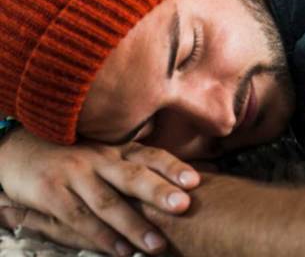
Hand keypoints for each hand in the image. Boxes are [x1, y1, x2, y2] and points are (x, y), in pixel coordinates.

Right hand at [0, 128, 200, 255]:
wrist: (19, 147)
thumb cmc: (73, 155)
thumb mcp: (104, 154)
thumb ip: (133, 166)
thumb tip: (175, 186)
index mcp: (117, 150)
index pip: (151, 156)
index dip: (173, 167)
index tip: (196, 181)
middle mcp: (100, 159)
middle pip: (134, 176)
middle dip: (160, 191)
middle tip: (184, 205)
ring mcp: (76, 175)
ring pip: (109, 202)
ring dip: (134, 225)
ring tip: (157, 245)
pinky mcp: (52, 192)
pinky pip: (79, 217)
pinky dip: (101, 236)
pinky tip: (120, 251)